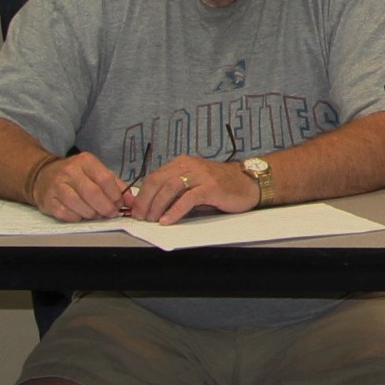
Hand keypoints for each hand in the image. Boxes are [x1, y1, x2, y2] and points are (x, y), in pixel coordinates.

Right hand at [31, 150, 132, 221]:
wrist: (43, 175)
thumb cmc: (75, 175)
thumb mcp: (95, 172)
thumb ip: (115, 185)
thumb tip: (131, 201)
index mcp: (85, 161)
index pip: (105, 179)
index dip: (115, 195)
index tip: (119, 204)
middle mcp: (69, 171)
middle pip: (92, 193)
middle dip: (105, 207)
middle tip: (110, 213)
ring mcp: (57, 186)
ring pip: (79, 205)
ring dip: (92, 214)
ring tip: (96, 214)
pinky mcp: (48, 200)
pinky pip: (66, 213)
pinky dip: (77, 217)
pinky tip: (81, 214)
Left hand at [125, 156, 254, 225]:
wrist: (249, 183)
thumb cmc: (221, 186)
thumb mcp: (194, 184)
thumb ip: (176, 191)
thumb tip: (152, 205)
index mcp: (182, 164)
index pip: (154, 177)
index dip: (141, 194)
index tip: (135, 209)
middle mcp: (189, 166)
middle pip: (158, 181)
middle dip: (145, 201)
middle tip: (140, 217)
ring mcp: (200, 176)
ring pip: (170, 188)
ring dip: (157, 206)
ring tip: (153, 220)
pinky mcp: (211, 188)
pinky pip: (188, 199)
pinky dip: (175, 211)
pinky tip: (168, 220)